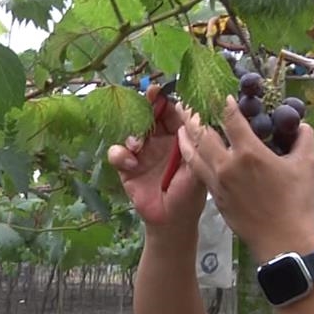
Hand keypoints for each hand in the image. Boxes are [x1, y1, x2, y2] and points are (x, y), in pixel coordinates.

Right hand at [107, 85, 206, 227]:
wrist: (171, 222)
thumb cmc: (189, 195)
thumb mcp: (196, 169)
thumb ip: (195, 146)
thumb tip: (192, 117)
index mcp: (178, 138)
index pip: (171, 113)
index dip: (166, 101)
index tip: (160, 91)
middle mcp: (159, 141)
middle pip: (149, 116)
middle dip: (146, 105)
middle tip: (146, 97)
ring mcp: (141, 153)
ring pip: (131, 131)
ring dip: (133, 133)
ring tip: (138, 144)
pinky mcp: (126, 167)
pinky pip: (117, 153)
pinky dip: (121, 155)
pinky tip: (131, 163)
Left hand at [178, 95, 313, 260]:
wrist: (281, 240)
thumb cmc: (296, 201)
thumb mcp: (306, 164)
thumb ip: (303, 139)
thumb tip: (301, 125)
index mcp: (249, 152)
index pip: (231, 119)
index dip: (224, 104)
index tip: (220, 93)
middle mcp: (227, 164)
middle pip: (202, 134)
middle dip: (192, 116)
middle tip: (184, 103)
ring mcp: (217, 182)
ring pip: (194, 154)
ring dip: (186, 136)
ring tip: (180, 124)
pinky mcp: (214, 197)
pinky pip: (197, 172)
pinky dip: (190, 158)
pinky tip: (189, 153)